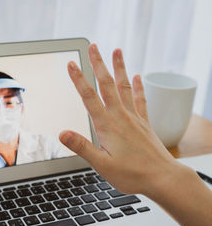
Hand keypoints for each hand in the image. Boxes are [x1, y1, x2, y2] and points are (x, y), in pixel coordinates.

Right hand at [59, 44, 184, 196]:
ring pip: (124, 87)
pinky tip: (137, 77)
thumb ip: (81, 147)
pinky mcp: (144, 123)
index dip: (79, 80)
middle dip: (99, 65)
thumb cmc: (132, 174)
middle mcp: (121, 117)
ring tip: (116, 51)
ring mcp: (134, 118)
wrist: (162, 178)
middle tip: (94, 47)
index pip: (89, 97)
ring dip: (119, 68)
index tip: (71, 64)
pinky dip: (138, 87)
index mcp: (107, 126)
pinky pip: (140, 100)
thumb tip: (62, 133)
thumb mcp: (101, 165)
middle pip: (107, 85)